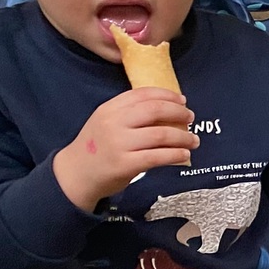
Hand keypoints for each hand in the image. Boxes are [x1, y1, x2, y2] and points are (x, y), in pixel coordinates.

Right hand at [52, 88, 197, 207]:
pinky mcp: (125, 164)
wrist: (75, 174)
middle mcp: (114, 123)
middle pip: (155, 110)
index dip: (167, 95)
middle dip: (179, 113)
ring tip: (193, 140)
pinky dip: (176, 155)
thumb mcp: (105, 122)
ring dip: (183, 137)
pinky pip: (158, 156)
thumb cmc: (96, 148)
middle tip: (191, 118)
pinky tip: (184, 155)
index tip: (182, 100)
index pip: (143, 94)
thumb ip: (129, 114)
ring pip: (161, 134)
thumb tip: (166, 109)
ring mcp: (119, 144)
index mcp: (109, 109)